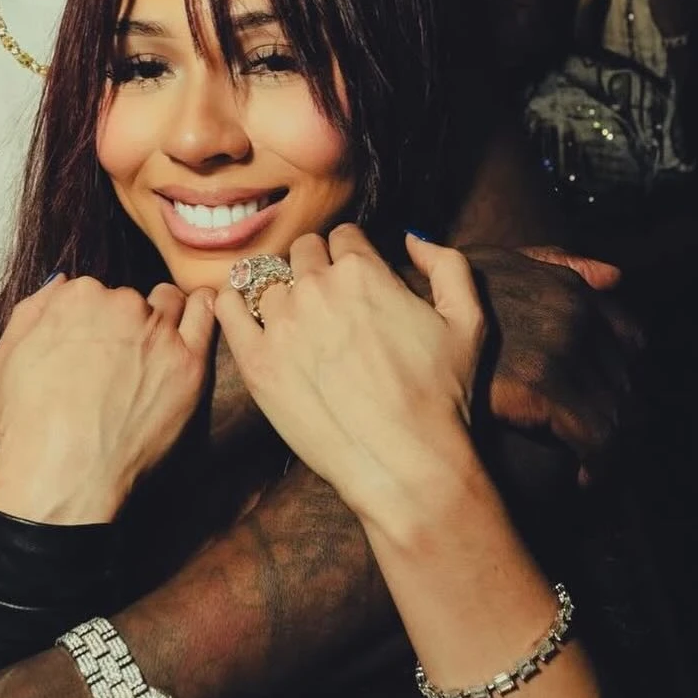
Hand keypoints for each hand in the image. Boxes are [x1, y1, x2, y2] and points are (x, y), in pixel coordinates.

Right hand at [0, 274, 216, 522]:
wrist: (62, 474)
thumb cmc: (29, 425)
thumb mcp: (7, 356)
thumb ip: (35, 309)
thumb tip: (61, 283)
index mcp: (77, 296)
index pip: (95, 292)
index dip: (94, 322)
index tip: (93, 348)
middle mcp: (121, 304)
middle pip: (132, 300)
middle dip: (127, 323)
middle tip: (120, 363)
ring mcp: (158, 333)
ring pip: (170, 304)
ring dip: (164, 319)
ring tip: (154, 351)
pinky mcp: (190, 363)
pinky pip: (206, 316)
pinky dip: (202, 313)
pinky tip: (195, 323)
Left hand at [216, 229, 484, 532]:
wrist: (404, 462)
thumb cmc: (441, 397)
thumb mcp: (468, 321)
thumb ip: (446, 264)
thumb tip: (410, 237)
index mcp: (363, 271)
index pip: (343, 235)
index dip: (350, 253)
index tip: (352, 277)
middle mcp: (317, 288)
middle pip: (303, 252)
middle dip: (315, 267)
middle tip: (326, 301)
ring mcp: (281, 323)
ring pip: (267, 281)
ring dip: (281, 292)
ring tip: (295, 321)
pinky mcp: (256, 360)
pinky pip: (229, 307)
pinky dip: (235, 303)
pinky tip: (247, 315)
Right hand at [455, 244, 635, 468]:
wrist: (395, 331)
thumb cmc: (440, 303)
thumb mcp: (498, 266)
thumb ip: (556, 266)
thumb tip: (616, 278)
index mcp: (568, 288)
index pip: (632, 339)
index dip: (627, 376)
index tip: (611, 402)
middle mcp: (572, 311)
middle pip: (628, 379)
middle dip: (624, 418)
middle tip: (605, 448)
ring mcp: (558, 346)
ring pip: (618, 411)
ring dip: (614, 446)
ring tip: (595, 468)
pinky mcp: (541, 386)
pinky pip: (594, 435)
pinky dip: (598, 461)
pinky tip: (584, 477)